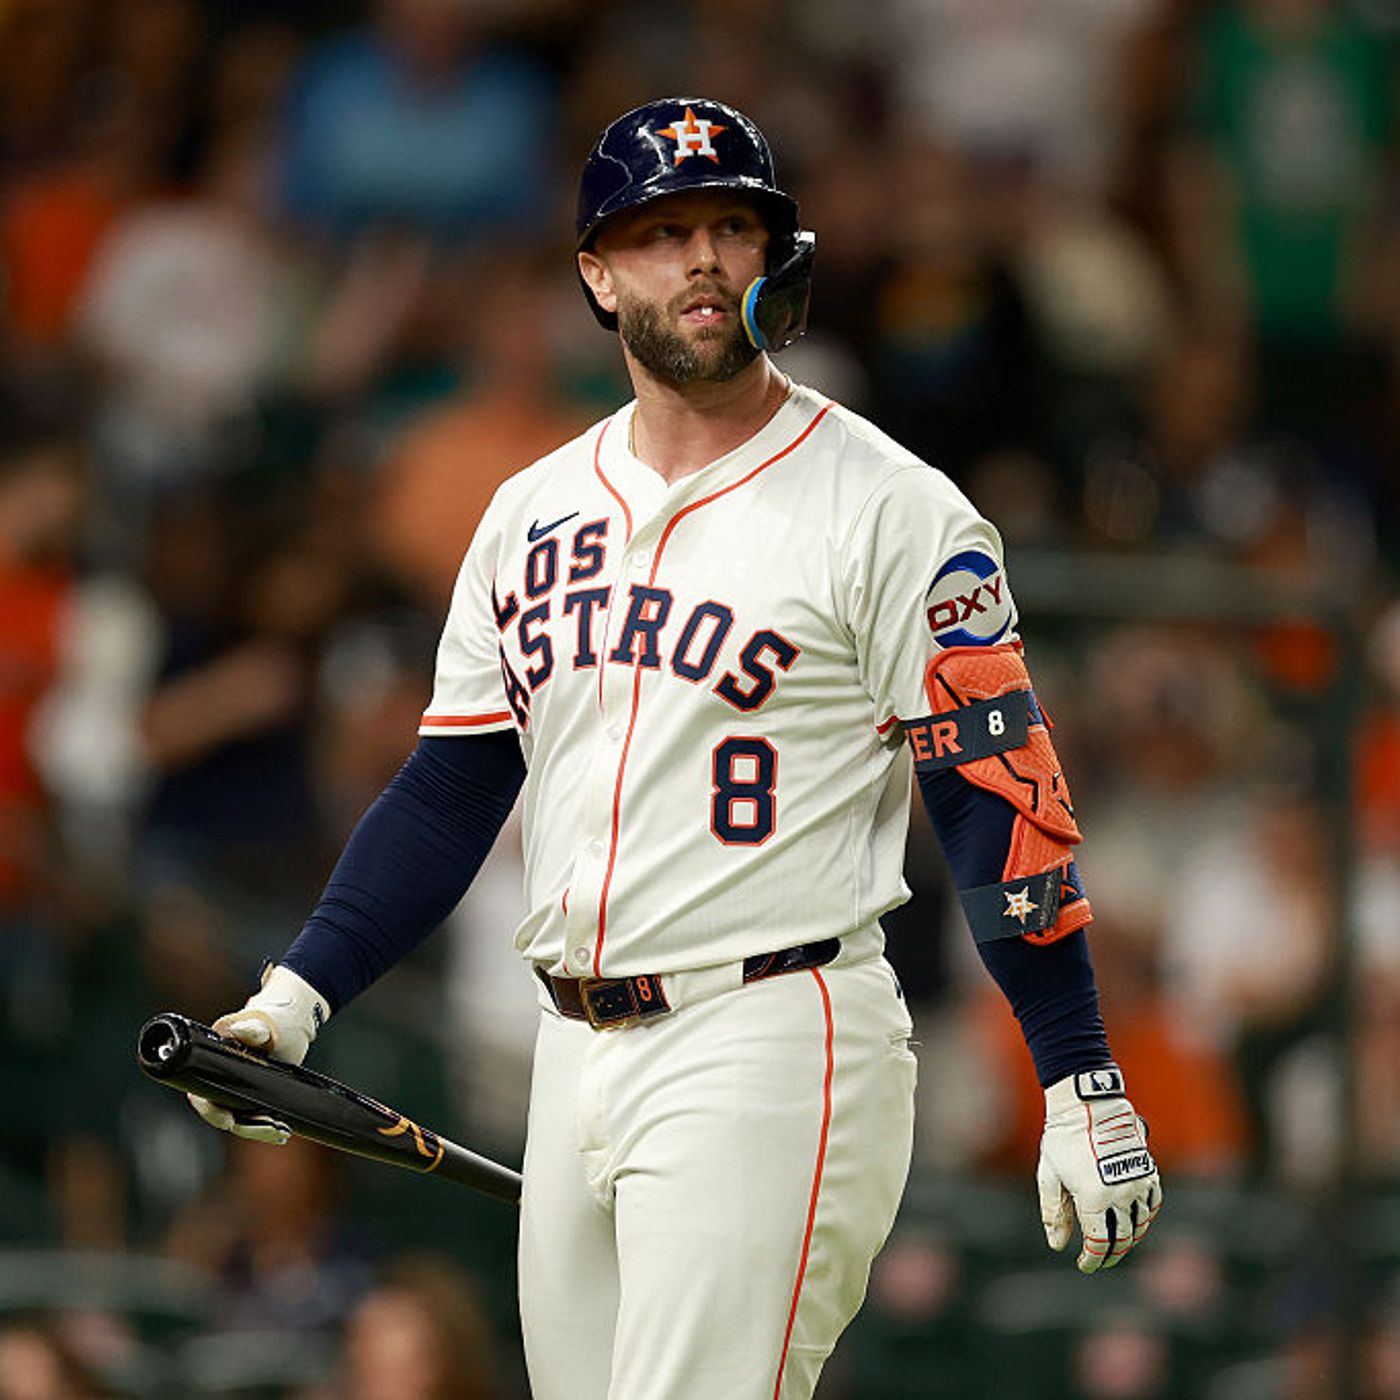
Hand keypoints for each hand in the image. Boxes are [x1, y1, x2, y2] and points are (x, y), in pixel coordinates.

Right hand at [187, 965, 329, 1145]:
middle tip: (270, 1127)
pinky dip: (268, 1126)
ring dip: (259, 1129)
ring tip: (281, 1131)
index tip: (227, 1121)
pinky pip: (258, 1117)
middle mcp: (223, 1080)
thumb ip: (252, 1027)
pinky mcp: (260, 1096)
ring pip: (242, 1119)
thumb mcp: (262, 1022)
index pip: (201, 1094)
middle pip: (224, 1112)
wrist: (292, 1022)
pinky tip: (283, 1131)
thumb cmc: (272, 1019)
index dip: (210, 1110)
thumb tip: (246, 1032)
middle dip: (244, 1126)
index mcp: (213, 1063)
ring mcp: (242, 1090)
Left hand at [1037, 1064, 1160, 1272]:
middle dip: (1111, 1254)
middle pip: (1122, 1239)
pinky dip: (1145, 1218)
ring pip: (1140, 1225)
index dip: (1092, 1259)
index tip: (1085, 1265)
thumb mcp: (1050, 1176)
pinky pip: (1152, 1204)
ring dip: (1130, 1239)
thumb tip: (1058, 1245)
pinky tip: (1135, 1221)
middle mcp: (1119, 1195)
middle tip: (1101, 1259)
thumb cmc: (1063, 1139)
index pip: (1098, 1243)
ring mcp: (1137, 1183)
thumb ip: (1054, 1213)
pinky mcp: (1148, 1171)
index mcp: (1093, 1198)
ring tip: (1117, 1244)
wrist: (1088, 1104)